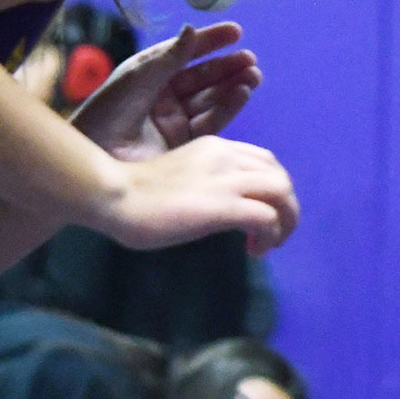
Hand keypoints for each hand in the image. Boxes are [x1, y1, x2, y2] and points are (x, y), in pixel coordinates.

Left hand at [69, 23, 261, 160]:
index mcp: (149, 74)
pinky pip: (213, 122)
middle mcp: (165, 96)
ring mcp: (176, 120)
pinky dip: (229, 107)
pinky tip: (242, 94)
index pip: (185, 53)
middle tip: (250, 60)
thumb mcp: (137, 79)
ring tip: (253, 76)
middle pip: (203, 77)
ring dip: (233, 86)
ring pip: (212, 98)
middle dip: (228, 67)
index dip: (210, 42)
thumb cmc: (106, 114)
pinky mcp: (185, 144)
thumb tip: (192, 28)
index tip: (236, 31)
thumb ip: (169, 57)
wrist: (95, 160)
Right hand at [90, 136, 299, 255]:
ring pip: (282, 192)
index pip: (264, 161)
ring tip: (271, 243)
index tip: (261, 213)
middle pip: (280, 176)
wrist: (112, 196)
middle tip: (274, 233)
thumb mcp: (183, 177)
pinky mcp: (223, 205)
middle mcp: (227, 157)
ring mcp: (227, 179)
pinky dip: (270, 235)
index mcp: (216, 148)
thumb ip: (208, 182)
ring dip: (286, 221)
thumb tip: (226, 208)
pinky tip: (254, 250)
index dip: (271, 189)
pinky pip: (267, 217)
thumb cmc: (136, 194)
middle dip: (286, 206)